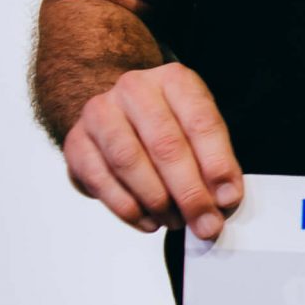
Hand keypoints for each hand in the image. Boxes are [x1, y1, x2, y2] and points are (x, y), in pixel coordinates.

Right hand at [61, 62, 243, 240]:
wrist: (116, 113)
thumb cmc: (166, 123)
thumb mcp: (197, 129)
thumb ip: (214, 161)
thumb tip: (224, 200)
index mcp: (174, 80)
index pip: (201, 122)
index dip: (217, 164)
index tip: (228, 199)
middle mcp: (134, 90)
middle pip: (165, 144)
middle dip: (190, 192)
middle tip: (206, 223)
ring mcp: (100, 114)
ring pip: (129, 162)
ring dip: (157, 201)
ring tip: (176, 221)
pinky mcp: (76, 142)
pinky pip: (101, 180)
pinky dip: (128, 208)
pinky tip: (149, 221)